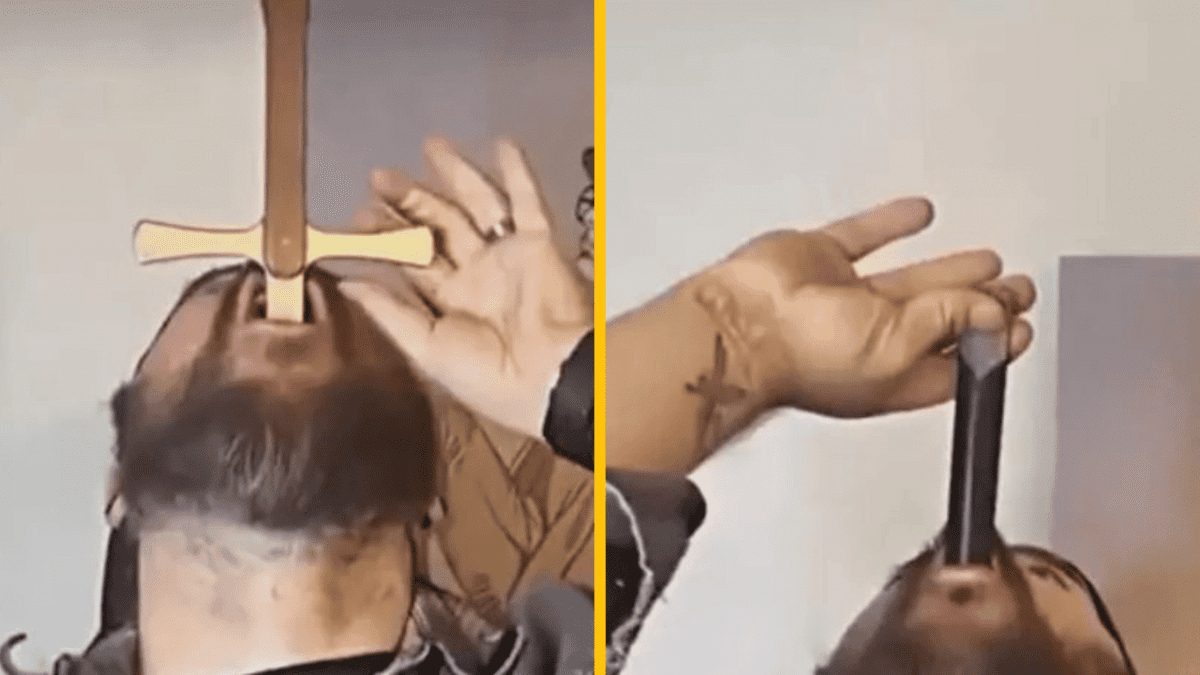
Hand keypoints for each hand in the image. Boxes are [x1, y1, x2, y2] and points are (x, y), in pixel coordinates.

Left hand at [340, 138, 592, 438]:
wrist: (548, 377)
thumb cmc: (488, 377)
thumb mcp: (425, 349)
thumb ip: (388, 312)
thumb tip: (347, 284)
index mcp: (451, 304)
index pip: (414, 261)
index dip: (388, 236)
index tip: (361, 213)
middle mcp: (478, 275)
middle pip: (441, 227)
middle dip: (412, 200)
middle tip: (381, 176)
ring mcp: (509, 257)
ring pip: (478, 206)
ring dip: (457, 175)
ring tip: (432, 145)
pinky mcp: (539, 245)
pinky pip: (528, 202)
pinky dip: (518, 173)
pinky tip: (503, 144)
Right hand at [694, 197, 1035, 417]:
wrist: (742, 322)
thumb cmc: (801, 357)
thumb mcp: (901, 348)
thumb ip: (949, 320)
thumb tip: (988, 308)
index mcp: (893, 375)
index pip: (959, 361)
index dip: (994, 343)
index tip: (1021, 326)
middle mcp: (871, 340)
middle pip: (942, 320)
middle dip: (984, 306)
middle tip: (1017, 290)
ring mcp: (845, 300)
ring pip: (912, 281)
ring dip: (952, 271)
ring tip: (988, 261)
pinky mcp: (821, 262)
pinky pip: (865, 237)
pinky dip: (894, 225)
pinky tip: (919, 214)